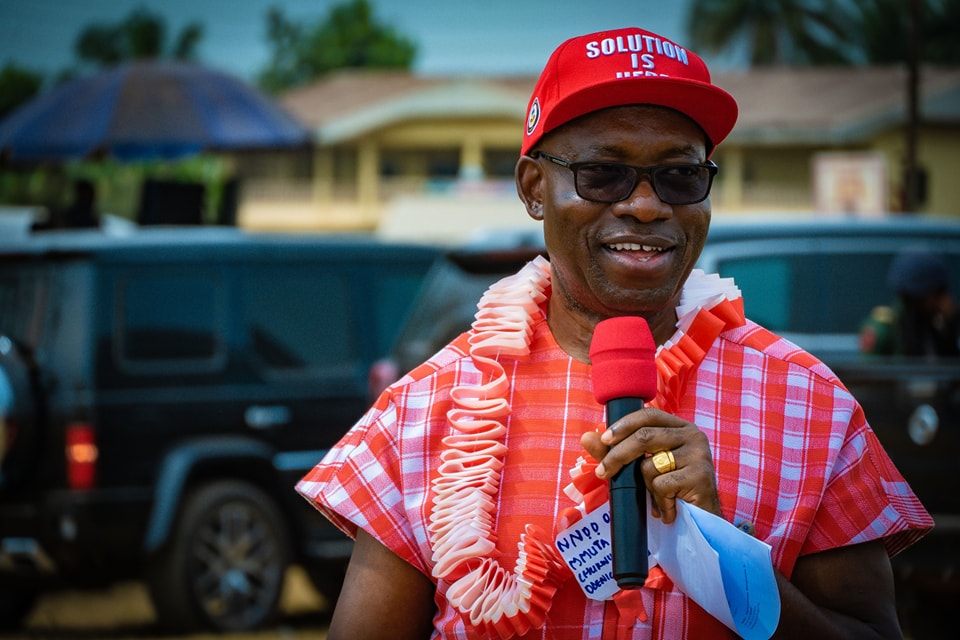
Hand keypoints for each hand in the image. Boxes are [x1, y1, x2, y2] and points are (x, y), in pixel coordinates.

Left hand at [580, 407, 720, 523]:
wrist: (703, 522)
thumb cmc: (671, 491)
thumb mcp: (643, 469)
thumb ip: (616, 452)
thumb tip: (586, 437)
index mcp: (680, 427)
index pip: (648, 415)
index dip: (624, 425)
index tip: (604, 440)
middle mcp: (693, 435)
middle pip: (644, 437)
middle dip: (617, 456)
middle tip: (602, 473)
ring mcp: (699, 454)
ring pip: (650, 465)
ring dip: (647, 487)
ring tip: (658, 498)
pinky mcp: (701, 475)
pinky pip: (662, 485)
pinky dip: (660, 501)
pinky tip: (670, 508)